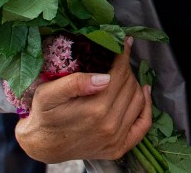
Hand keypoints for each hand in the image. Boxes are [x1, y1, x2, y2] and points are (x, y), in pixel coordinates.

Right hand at [16, 38, 151, 162]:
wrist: (44, 146)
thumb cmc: (45, 115)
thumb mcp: (48, 94)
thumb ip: (74, 83)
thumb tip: (105, 77)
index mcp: (95, 110)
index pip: (119, 75)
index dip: (123, 56)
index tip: (125, 43)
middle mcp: (110, 125)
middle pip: (130, 86)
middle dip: (126, 68)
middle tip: (118, 60)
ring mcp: (116, 139)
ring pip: (138, 100)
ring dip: (134, 83)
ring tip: (125, 75)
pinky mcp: (119, 148)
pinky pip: (143, 124)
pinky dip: (147, 106)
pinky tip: (144, 93)